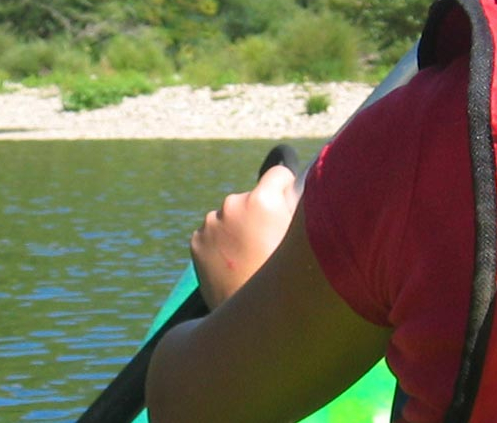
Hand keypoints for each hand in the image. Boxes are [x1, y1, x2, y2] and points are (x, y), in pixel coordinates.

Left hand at [189, 164, 298, 307]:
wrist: (252, 321)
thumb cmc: (286, 280)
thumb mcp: (300, 240)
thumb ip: (296, 210)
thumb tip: (292, 192)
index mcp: (262, 200)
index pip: (277, 174)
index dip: (286, 187)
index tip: (288, 201)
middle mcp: (232, 204)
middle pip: (251, 198)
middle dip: (259, 212)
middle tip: (269, 243)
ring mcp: (211, 223)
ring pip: (230, 216)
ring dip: (238, 228)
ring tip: (250, 259)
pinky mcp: (196, 240)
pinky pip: (212, 233)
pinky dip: (221, 244)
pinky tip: (233, 265)